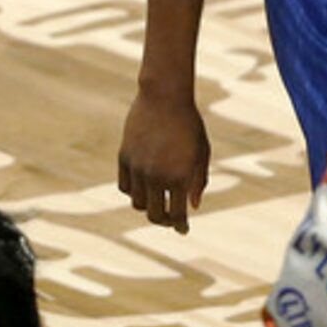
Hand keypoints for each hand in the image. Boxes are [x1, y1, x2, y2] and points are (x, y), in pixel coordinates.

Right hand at [118, 83, 211, 233]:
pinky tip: (145, 186)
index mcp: (180, 177)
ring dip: (148, 206)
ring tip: (157, 201)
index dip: (180, 226)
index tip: (183, 229)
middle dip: (164, 220)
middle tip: (170, 218)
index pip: (178, 215)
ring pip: (138, 203)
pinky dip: (134, 191)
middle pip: (155, 215)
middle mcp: (157, 176)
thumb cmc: (189, 123)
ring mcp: (138, 167)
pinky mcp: (124, 157)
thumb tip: (192, 206)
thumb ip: (198, 181)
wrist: (164, 97)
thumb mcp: (201, 152)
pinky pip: (125, 186)